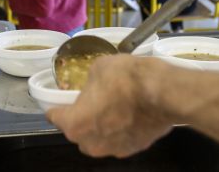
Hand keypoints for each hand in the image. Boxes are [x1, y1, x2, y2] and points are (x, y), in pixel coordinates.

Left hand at [47, 55, 172, 157]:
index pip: (54, 117)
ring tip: (113, 107)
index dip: (57, 106)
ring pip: (99, 138)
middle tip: (90, 102)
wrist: (163, 92)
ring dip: (101, 126)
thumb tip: (94, 87)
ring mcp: (114, 150)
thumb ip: (90, 84)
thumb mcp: (98, 68)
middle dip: (80, 119)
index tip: (61, 99)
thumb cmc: (124, 78)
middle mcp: (91, 143)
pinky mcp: (135, 149)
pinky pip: (120, 139)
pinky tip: (130, 113)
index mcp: (75, 124)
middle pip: (77, 131)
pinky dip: (121, 129)